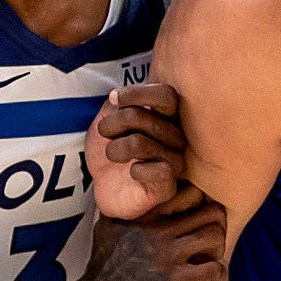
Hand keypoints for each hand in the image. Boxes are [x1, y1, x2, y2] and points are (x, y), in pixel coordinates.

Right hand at [61, 184, 225, 280]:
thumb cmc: (100, 268)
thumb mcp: (107, 228)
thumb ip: (124, 208)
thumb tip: (131, 190)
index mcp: (145, 215)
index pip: (191, 192)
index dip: (202, 203)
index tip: (198, 215)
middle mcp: (157, 231)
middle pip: (211, 212)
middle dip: (218, 223)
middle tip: (212, 235)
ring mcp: (166, 257)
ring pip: (215, 237)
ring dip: (219, 246)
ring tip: (211, 255)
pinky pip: (213, 270)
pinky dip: (217, 272)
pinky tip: (208, 276)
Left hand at [87, 84, 185, 219]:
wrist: (104, 186)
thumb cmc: (111, 148)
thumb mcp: (106, 119)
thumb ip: (116, 103)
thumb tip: (117, 96)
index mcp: (166, 117)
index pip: (167, 96)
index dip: (139, 94)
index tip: (115, 99)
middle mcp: (176, 137)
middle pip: (150, 119)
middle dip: (117, 121)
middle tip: (104, 131)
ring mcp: (175, 162)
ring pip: (144, 144)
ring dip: (117, 147)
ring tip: (112, 154)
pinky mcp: (168, 187)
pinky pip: (159, 171)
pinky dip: (138, 170)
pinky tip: (133, 172)